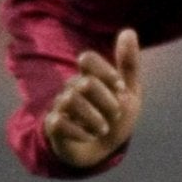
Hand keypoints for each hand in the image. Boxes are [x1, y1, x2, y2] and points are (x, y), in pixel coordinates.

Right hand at [42, 29, 143, 169]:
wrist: (103, 150)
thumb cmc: (116, 117)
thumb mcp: (129, 91)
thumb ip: (128, 63)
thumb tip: (128, 31)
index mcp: (90, 77)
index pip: (87, 59)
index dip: (105, 72)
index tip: (121, 89)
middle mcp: (72, 88)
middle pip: (85, 83)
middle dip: (107, 101)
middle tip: (116, 114)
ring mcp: (61, 106)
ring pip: (70, 101)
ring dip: (94, 118)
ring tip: (104, 130)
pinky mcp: (53, 126)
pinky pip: (58, 122)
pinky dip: (78, 131)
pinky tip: (89, 137)